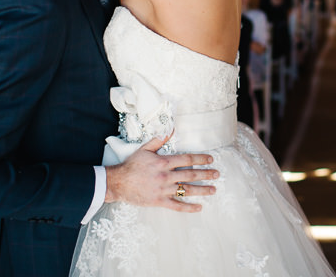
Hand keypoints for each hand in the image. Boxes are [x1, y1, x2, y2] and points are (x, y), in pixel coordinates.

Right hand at [104, 135, 218, 211]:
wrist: (118, 183)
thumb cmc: (132, 165)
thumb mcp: (145, 149)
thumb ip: (159, 140)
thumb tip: (171, 129)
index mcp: (164, 162)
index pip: (187, 159)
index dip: (200, 159)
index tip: (210, 160)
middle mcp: (166, 176)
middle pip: (190, 174)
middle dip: (205, 174)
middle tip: (217, 174)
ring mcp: (163, 190)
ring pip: (186, 190)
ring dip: (202, 190)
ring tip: (213, 189)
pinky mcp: (159, 201)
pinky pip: (176, 206)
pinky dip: (188, 207)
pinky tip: (199, 207)